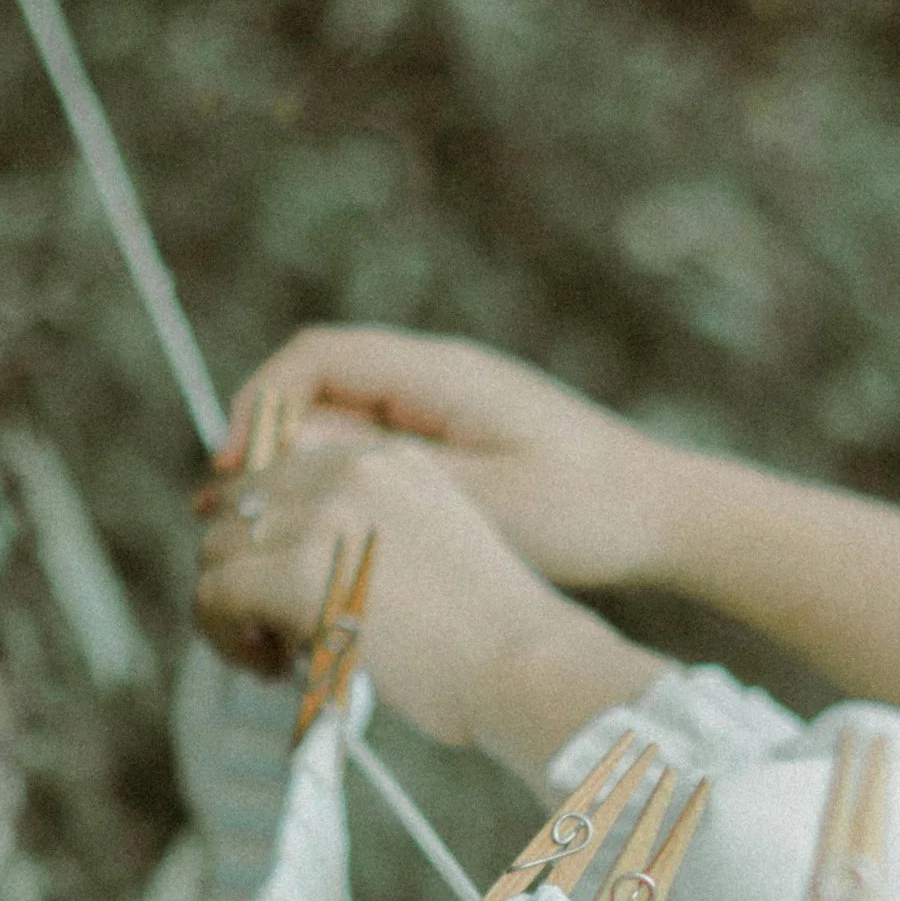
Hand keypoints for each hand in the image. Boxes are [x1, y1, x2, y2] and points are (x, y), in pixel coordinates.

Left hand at [194, 428, 567, 751]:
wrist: (526, 667)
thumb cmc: (494, 638)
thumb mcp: (433, 552)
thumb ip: (368, 537)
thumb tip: (292, 570)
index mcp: (388, 460)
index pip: (281, 474)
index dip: (261, 534)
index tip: (270, 584)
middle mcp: (351, 470)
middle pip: (240, 506)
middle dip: (241, 569)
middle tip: (270, 630)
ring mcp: (322, 515)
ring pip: (216, 550)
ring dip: (229, 606)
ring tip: (272, 654)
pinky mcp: (297, 572)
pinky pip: (214, 595)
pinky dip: (221, 635)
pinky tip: (267, 664)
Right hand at [223, 326, 678, 591]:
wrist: (667, 516)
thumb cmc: (590, 510)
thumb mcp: (482, 500)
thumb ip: (385, 473)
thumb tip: (290, 457)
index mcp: (441, 375)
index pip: (316, 358)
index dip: (259, 406)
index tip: (233, 469)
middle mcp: (437, 379)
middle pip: (318, 390)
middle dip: (267, 447)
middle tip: (232, 517)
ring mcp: (447, 409)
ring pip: (343, 424)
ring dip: (301, 473)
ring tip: (271, 537)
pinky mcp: (458, 445)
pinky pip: (376, 451)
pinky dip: (343, 488)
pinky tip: (332, 542)